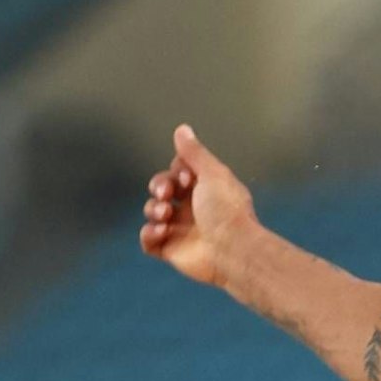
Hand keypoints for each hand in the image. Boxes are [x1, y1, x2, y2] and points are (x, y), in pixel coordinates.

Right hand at [140, 124, 259, 289]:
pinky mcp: (172, 251)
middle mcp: (194, 209)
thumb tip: (182, 129)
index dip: (175, 172)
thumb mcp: (212, 173)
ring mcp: (182, 230)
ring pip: (154, 213)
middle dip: (159, 187)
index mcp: (206, 190)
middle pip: (162, 190)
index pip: (178, 173)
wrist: (232, 249)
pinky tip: (160, 231)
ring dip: (153, 210)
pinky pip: (149, 241)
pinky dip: (148, 235)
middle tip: (167, 194)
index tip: (186, 178)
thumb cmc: (226, 210)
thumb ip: (194, 152)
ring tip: (165, 215)